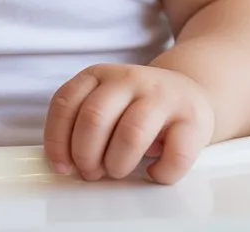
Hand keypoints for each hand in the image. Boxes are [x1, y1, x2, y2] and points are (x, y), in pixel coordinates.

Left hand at [44, 64, 214, 184]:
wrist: (188, 91)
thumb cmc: (138, 106)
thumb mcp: (104, 101)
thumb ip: (81, 121)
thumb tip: (64, 163)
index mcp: (99, 74)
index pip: (66, 102)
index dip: (57, 140)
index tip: (61, 166)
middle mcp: (128, 79)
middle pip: (94, 118)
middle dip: (86, 155)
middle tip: (91, 172)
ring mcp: (161, 95)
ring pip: (130, 134)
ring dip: (118, 164)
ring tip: (118, 171)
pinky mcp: (191, 118)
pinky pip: (174, 155)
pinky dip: (160, 173)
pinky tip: (154, 172)